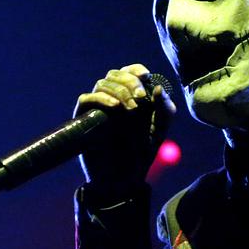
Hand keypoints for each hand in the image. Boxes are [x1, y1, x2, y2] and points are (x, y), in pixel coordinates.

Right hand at [74, 63, 176, 188]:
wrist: (122, 178)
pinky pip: (86, 98)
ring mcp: (98, 108)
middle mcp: (113, 99)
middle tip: (140, 98)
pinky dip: (101, 98)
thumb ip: (164, 109)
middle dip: (129, 82)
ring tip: (131, 109)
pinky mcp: (85, 118)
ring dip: (119, 91)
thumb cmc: (141, 154)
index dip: (136, 70)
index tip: (146, 76)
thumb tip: (157, 88)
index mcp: (131, 97)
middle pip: (115, 74)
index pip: (130, 72)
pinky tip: (115, 107)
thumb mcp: (159, 130)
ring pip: (102, 83)